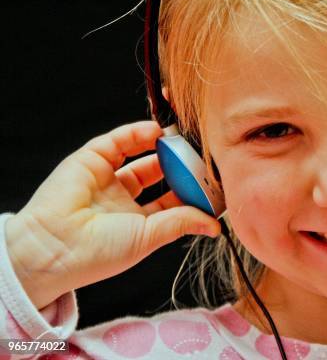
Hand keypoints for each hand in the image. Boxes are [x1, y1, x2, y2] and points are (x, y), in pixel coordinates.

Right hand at [5, 121, 220, 308]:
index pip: (171, 201)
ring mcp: (107, 179)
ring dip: (164, 148)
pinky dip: (139, 133)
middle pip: (159, 175)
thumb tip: (215, 225)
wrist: (54, 245)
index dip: (191, 191)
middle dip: (180, 166)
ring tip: (184, 142)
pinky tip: (158, 132)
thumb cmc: (99, 251)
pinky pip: (119, 141)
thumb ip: (181, 223)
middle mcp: (123, 199)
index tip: (212, 182)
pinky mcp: (92, 159)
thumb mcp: (149, 237)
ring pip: (141, 156)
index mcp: (137, 222)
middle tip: (201, 158)